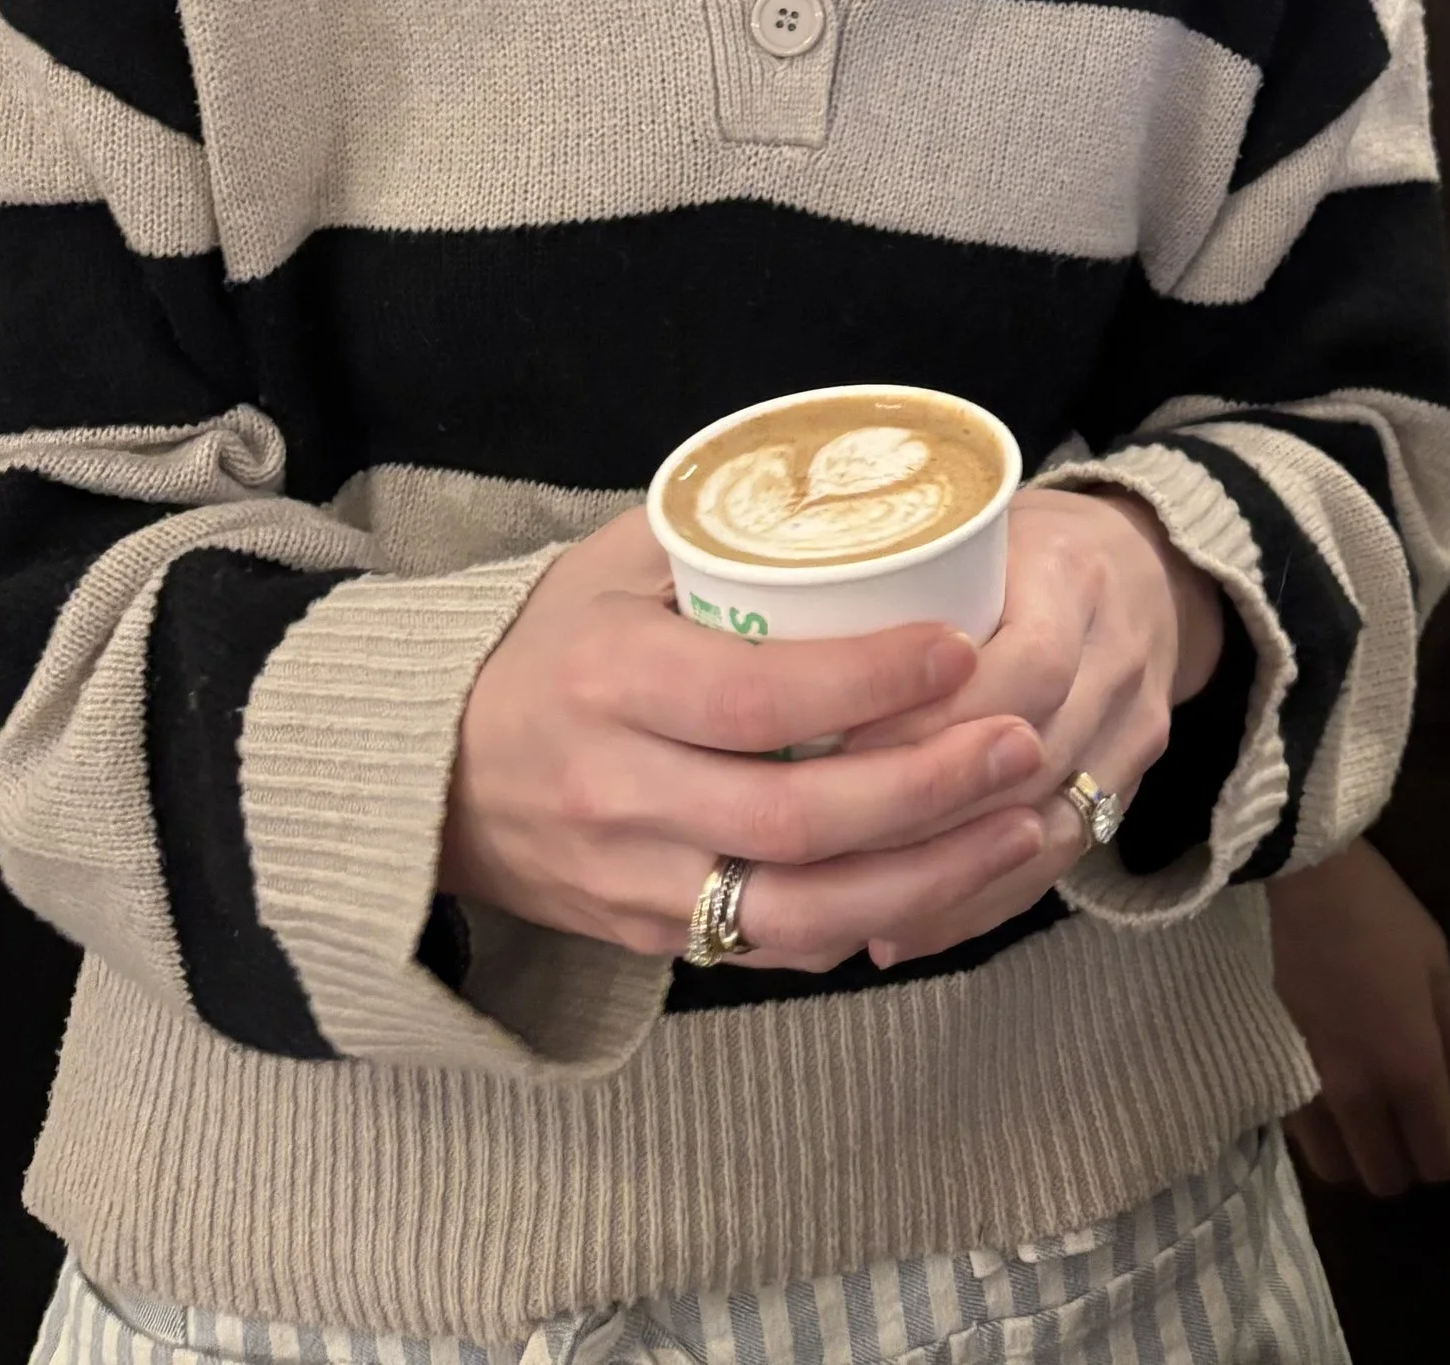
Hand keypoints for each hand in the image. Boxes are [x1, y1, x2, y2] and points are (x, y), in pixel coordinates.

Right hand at [441, 508, 1051, 970]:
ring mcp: (635, 881)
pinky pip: (775, 947)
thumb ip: (719, 540)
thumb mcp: (609, 566)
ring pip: (800, 909)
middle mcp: (619, 793)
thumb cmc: (545, 646)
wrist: (429, 775)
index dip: (867, 682)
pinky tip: (947, 878)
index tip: (958, 648)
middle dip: (928, 787)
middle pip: (797, 818)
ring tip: (1020, 822)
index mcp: (609, 681)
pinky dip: (871, 921)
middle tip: (1021, 741)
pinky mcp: (651, 938)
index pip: (756, 697)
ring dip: (926, 875)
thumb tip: (852, 502)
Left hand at [846, 484, 1227, 965]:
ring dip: (939, 872)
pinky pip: (1056, 863)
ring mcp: (1133, 728)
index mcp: (1072, 577)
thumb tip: (758, 641)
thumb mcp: (966, 529)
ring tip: (836, 901)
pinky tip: (898, 926)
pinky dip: (975, 902)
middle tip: (810, 842)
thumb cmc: (1023, 543)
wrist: (1150, 565)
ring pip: (1041, 827)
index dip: (924, 719)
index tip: (827, 746)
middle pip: (1025, 761)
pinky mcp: (1132, 784)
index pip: (1015, 668)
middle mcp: (1116, 657)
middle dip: (917, 809)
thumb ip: (889, 575)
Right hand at [1271, 838, 1449, 1194]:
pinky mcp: (1277, 1074)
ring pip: (1338, 1170)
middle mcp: (1360, 1096)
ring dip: (1363, 1154)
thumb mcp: (1440, 969)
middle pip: (1388, 1179)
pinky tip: (1338, 1094)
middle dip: (1411, 1160)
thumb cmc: (1384, 918)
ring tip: (1375, 1112)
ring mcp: (1311, 1090)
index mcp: (1410, 1069)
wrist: (1307, 883)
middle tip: (1417, 1114)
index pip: (1441, 1159)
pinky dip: (1327, 1135)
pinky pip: (1305, 1138)